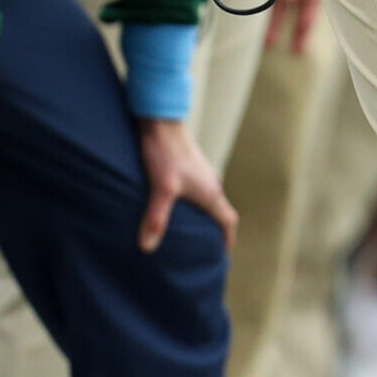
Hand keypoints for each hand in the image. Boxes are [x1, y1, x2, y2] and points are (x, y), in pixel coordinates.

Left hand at [134, 117, 238, 253]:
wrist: (161, 119)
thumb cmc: (165, 152)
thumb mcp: (161, 188)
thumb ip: (156, 218)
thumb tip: (147, 248)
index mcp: (210, 192)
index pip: (228, 221)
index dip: (227, 241)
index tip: (223, 257)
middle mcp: (210, 183)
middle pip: (219, 212)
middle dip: (215, 232)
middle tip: (204, 250)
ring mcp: (200, 173)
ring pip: (207, 200)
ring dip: (203, 216)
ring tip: (189, 232)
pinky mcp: (188, 165)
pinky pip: (197, 190)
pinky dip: (192, 203)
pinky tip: (174, 206)